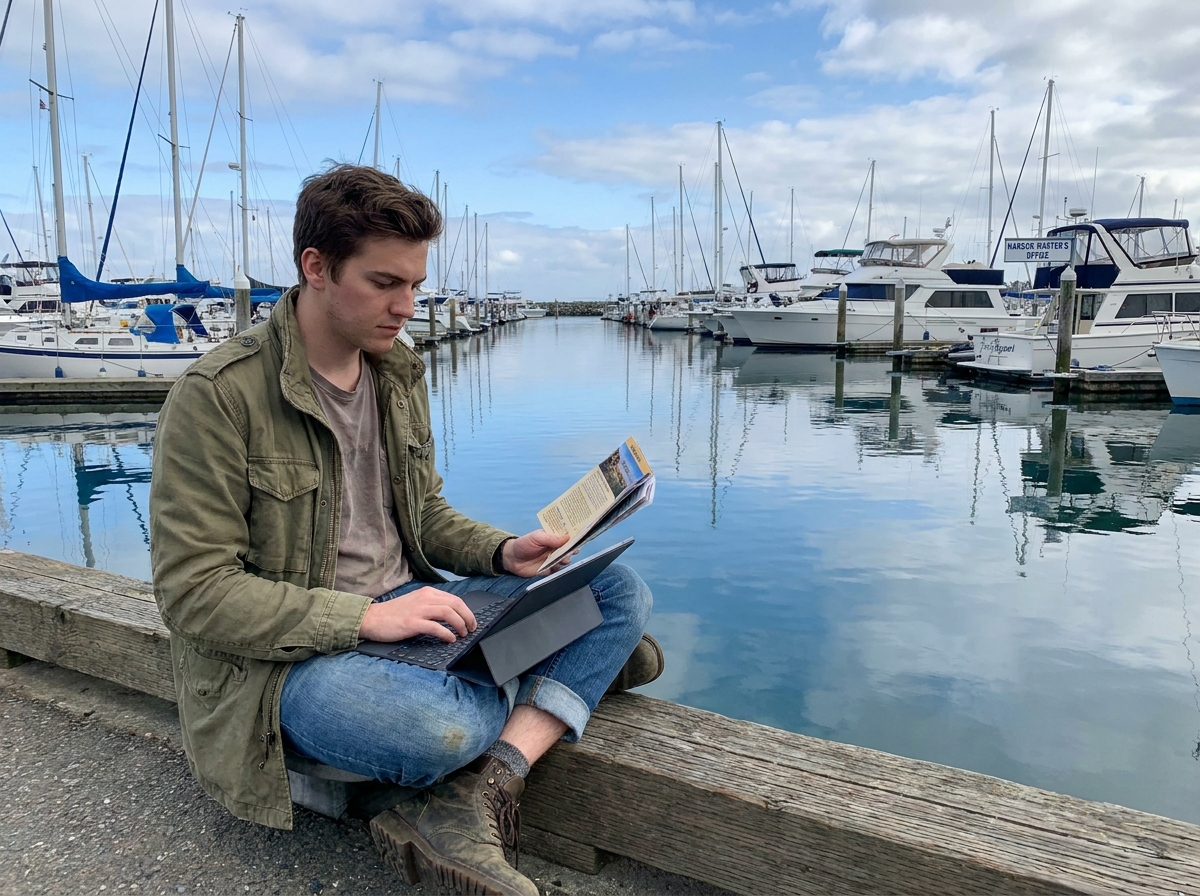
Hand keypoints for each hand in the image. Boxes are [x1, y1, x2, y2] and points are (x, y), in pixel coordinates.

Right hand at [358, 586, 475, 642]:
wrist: (372, 618)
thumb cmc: (393, 613)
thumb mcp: (415, 603)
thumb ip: (431, 605)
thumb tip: (451, 615)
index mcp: (427, 593)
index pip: (455, 599)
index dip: (467, 611)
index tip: (471, 621)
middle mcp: (425, 598)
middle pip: (456, 604)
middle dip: (468, 617)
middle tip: (472, 629)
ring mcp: (419, 610)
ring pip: (449, 613)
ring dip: (460, 624)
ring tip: (463, 634)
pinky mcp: (412, 623)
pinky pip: (436, 627)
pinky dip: (447, 633)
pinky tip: (450, 639)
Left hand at [500, 529, 572, 576]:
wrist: (512, 560)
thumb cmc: (523, 544)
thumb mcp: (536, 537)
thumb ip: (550, 538)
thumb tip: (566, 538)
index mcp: (554, 537)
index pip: (567, 535)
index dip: (575, 535)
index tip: (581, 536)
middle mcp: (556, 548)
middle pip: (569, 549)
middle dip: (572, 549)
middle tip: (573, 550)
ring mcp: (554, 559)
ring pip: (566, 560)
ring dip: (566, 559)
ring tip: (563, 559)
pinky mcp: (550, 569)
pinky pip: (559, 570)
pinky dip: (559, 569)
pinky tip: (556, 566)